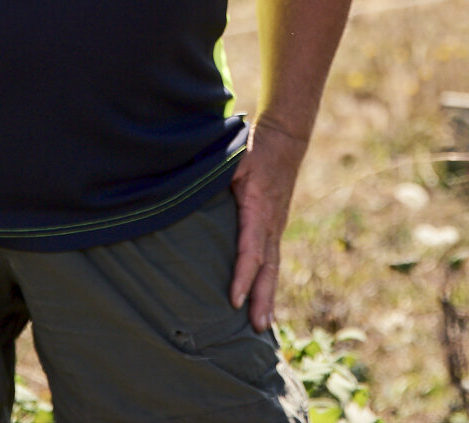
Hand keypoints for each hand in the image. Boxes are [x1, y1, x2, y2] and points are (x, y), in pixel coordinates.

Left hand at [229, 118, 308, 332]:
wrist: (285, 142)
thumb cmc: (253, 150)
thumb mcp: (232, 158)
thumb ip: (214, 175)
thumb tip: (183, 189)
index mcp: (258, 209)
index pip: (251, 250)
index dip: (243, 276)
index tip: (235, 300)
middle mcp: (271, 223)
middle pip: (268, 268)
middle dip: (262, 298)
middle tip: (257, 327)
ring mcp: (276, 227)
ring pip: (273, 268)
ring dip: (268, 297)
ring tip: (262, 326)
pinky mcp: (274, 228)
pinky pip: (272, 260)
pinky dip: (268, 283)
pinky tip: (263, 303)